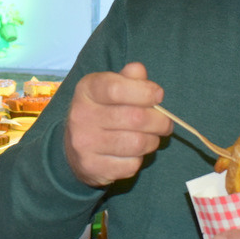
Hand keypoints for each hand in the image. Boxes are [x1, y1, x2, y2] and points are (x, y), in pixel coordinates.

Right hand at [63, 61, 170, 186]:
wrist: (73, 147)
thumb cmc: (103, 111)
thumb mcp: (110, 88)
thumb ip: (128, 78)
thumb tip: (139, 71)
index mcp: (86, 90)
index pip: (118, 88)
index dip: (145, 92)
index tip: (159, 95)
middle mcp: (80, 115)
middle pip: (135, 118)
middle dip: (160, 121)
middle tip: (165, 123)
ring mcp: (84, 143)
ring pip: (137, 143)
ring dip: (152, 141)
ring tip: (151, 137)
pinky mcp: (92, 167)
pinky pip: (131, 165)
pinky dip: (139, 159)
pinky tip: (132, 153)